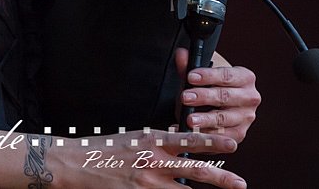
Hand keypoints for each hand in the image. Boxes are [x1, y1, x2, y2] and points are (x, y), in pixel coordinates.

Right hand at [51, 129, 246, 188]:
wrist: (78, 163)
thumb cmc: (106, 148)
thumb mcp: (135, 137)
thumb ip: (158, 141)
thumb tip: (180, 139)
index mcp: (152, 140)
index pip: (189, 140)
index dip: (212, 143)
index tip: (232, 145)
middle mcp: (154, 161)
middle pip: (195, 170)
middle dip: (221, 177)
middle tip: (241, 182)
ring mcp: (148, 182)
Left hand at [175, 48, 260, 142]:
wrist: (217, 104)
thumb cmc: (209, 86)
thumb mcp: (199, 75)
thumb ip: (188, 65)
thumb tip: (181, 54)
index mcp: (244, 77)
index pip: (227, 75)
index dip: (208, 76)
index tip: (190, 77)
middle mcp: (250, 97)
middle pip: (225, 97)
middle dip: (204, 97)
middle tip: (185, 97)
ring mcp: (246, 117)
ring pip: (224, 118)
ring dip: (206, 119)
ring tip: (190, 119)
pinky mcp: (239, 133)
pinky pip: (223, 136)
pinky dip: (207, 135)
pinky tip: (193, 133)